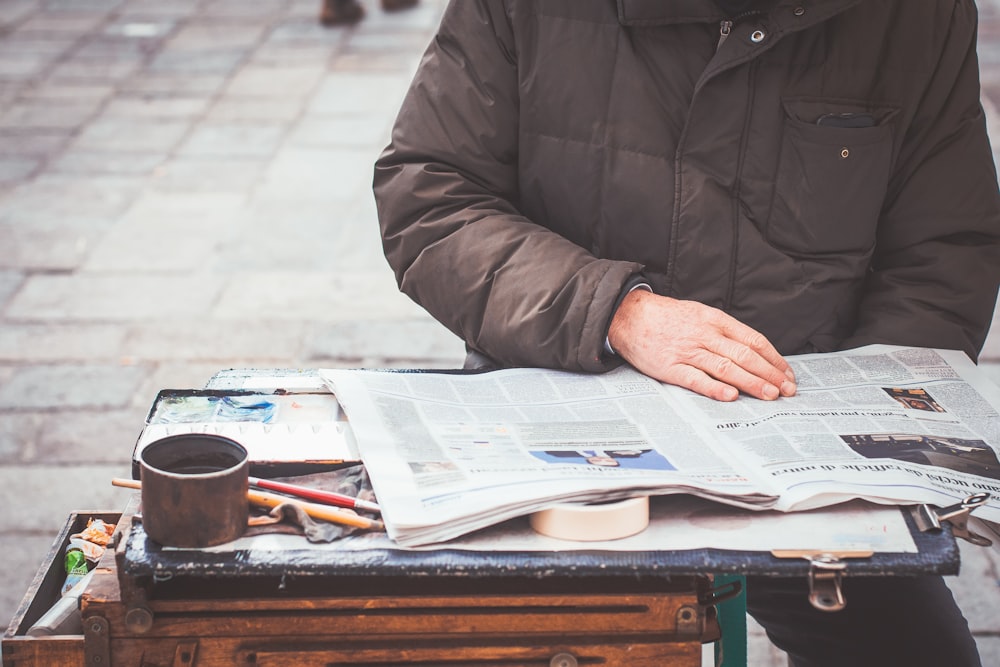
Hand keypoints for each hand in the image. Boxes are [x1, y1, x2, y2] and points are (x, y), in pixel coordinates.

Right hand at [607, 290, 796, 401]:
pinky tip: (731, 396)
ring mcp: (687, 351)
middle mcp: (705, 335)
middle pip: (745, 355)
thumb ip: (724, 330)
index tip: (787, 374)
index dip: (774, 359)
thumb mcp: (700, 314)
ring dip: (751, 382)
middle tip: (787, 389)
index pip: (753, 340)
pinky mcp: (670, 368)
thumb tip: (752, 351)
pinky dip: (715, 388)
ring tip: (770, 395)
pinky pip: (696, 379)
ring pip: (726, 367)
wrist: (629, 316)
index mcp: (714, 320)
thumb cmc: (666, 317)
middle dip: (770, 374)